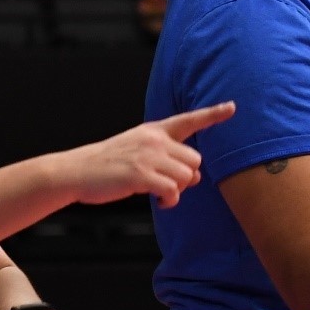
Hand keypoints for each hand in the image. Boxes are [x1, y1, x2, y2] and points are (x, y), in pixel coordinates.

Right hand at [60, 103, 230, 208]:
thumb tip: (196, 177)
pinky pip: (173, 191)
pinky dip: (170, 201)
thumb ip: (166, 157)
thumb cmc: (108, 164)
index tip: (232, 107)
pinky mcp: (141, 176)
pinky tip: (159, 202)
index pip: (188, 120)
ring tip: (161, 194)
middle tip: (168, 184)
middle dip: (187, 176)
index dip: (212, 114)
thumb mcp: (136, 148)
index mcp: (153, 131)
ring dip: (178, 190)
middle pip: (195, 160)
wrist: (77, 171)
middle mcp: (154, 141)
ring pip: (187, 177)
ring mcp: (148, 157)